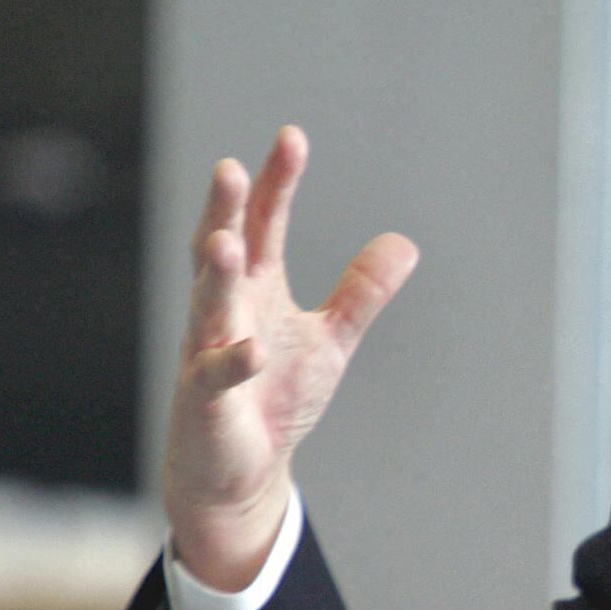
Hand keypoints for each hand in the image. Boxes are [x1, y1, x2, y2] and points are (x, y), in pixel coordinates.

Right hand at [158, 126, 417, 588]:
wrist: (239, 471)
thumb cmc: (274, 398)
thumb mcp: (330, 341)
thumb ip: (360, 294)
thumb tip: (404, 244)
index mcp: (256, 289)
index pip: (263, 224)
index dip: (275, 184)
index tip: (291, 138)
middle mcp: (225, 312)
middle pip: (222, 252)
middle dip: (225, 213)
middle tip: (230, 169)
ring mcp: (209, 353)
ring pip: (207, 306)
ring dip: (215, 275)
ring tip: (225, 241)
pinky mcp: (206, 401)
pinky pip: (216, 378)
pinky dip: (234, 364)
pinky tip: (254, 350)